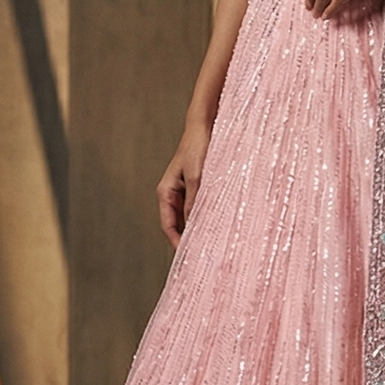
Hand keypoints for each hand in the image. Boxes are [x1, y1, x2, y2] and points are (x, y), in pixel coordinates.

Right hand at [157, 119, 212, 246]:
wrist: (205, 126)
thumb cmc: (197, 148)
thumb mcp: (197, 178)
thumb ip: (194, 202)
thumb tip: (194, 226)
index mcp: (166, 193)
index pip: (168, 226)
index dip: (177, 243)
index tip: (188, 258)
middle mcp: (174, 194)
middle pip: (178, 224)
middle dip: (189, 239)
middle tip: (203, 256)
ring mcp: (185, 191)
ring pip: (190, 217)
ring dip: (199, 228)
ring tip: (213, 244)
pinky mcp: (197, 186)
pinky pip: (199, 207)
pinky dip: (206, 216)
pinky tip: (218, 225)